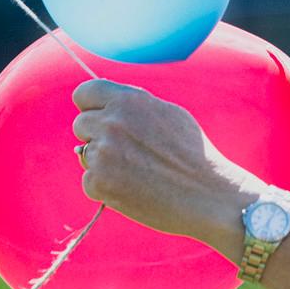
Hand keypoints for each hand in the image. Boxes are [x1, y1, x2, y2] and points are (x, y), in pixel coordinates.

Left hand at [72, 80, 261, 240]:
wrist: (208, 195)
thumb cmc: (194, 155)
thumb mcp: (168, 114)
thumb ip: (133, 107)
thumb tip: (104, 110)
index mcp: (129, 100)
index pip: (84, 93)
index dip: (92, 107)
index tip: (101, 119)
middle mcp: (111, 122)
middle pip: (81, 124)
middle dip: (97, 137)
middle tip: (127, 152)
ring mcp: (103, 153)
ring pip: (85, 154)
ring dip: (103, 164)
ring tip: (136, 173)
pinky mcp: (99, 183)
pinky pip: (89, 181)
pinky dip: (106, 188)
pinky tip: (134, 189)